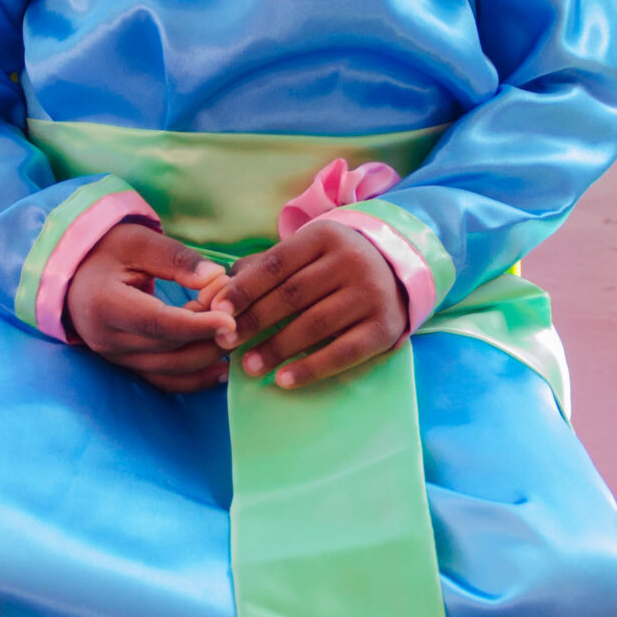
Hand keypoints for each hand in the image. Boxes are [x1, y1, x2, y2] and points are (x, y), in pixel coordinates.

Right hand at [65, 222, 231, 392]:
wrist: (73, 271)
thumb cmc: (107, 250)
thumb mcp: (140, 241)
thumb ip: (178, 259)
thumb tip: (217, 278)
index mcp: (105, 304)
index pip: (158, 323)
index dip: (198, 325)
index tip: (231, 320)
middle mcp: (106, 339)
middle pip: (169, 349)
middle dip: (209, 336)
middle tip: (236, 312)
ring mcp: (114, 356)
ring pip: (170, 370)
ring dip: (206, 355)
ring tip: (233, 334)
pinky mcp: (125, 364)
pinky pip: (163, 381)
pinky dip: (194, 380)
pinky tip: (221, 369)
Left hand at [220, 220, 407, 388]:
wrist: (398, 272)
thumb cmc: (334, 265)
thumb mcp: (305, 253)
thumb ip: (264, 269)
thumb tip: (220, 293)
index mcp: (325, 237)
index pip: (277, 264)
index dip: (245, 289)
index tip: (218, 311)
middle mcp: (351, 262)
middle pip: (293, 295)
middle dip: (255, 321)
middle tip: (227, 342)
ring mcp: (370, 294)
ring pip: (315, 324)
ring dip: (278, 348)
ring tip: (249, 366)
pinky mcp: (384, 327)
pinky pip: (343, 352)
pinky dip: (311, 368)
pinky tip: (284, 380)